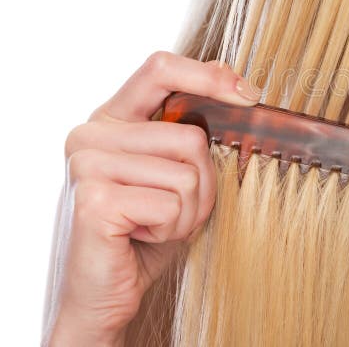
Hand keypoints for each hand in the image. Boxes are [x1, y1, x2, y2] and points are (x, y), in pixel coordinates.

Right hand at [44, 52, 260, 344]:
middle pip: (189, 136)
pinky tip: (142, 237)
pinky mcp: (94, 199)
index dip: (209, 76)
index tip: (249, 94)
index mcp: (112, 118)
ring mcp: (87, 164)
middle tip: (172, 210)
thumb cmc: (146, 230)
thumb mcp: (177, 172)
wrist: (108, 291)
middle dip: (202, 183)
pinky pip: (171, 203)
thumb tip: (235, 81)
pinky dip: (172, 229)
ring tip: (156, 225)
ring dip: (188, 210)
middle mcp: (91, 134)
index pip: (161, 68)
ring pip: (186, 171)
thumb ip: (192, 129)